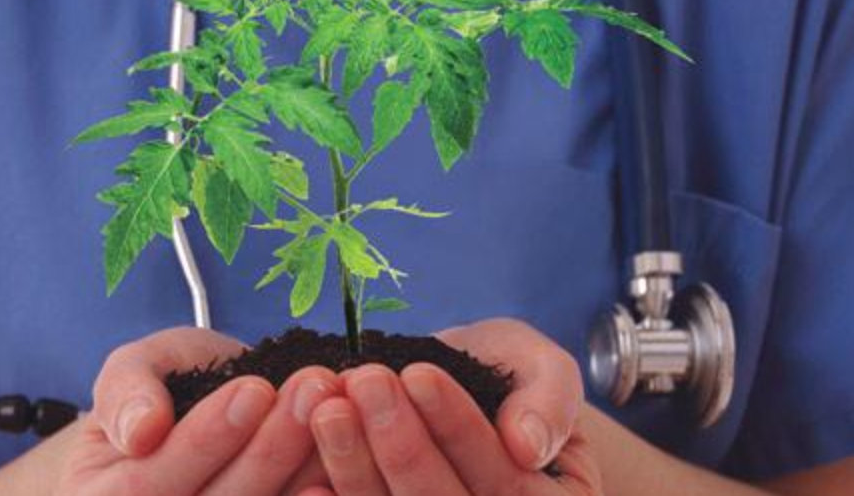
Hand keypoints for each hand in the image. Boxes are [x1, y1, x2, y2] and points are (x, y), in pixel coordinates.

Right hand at [58, 327, 342, 494]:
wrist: (193, 420)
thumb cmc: (158, 394)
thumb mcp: (131, 372)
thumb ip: (126, 393)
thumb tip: (143, 430)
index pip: (149, 483)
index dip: (204, 440)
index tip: (253, 388)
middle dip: (270, 447)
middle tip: (315, 386)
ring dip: (306, 465)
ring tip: (339, 407)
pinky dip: (320, 494)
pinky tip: (352, 458)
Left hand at [300, 318, 599, 494]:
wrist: (465, 403)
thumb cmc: (510, 384)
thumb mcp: (543, 370)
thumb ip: (550, 399)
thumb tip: (527, 444)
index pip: (505, 477)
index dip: (460, 428)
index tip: (419, 373)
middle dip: (401, 443)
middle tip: (364, 380)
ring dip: (356, 469)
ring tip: (328, 410)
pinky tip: (303, 482)